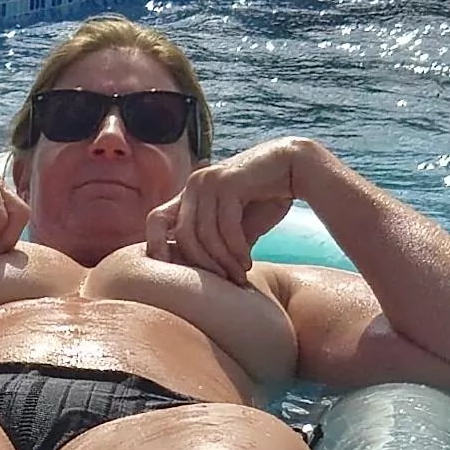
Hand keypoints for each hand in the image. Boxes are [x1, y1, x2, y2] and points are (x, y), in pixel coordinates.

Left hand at [166, 141, 316, 289]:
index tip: (174, 275)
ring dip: (223, 260)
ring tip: (239, 274)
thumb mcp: (236, 227)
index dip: (155, 247)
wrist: (294, 168)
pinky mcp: (227, 182)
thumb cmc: (266, 199)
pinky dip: (236, 249)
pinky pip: (225, 226)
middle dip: (203, 264)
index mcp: (189, 194)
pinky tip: (247, 262)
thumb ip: (218, 244)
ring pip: (204, 234)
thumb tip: (203, 281)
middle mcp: (193, 185)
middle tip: (226, 281)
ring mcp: (208, 181)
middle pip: (182, 235)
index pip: (156, 221)